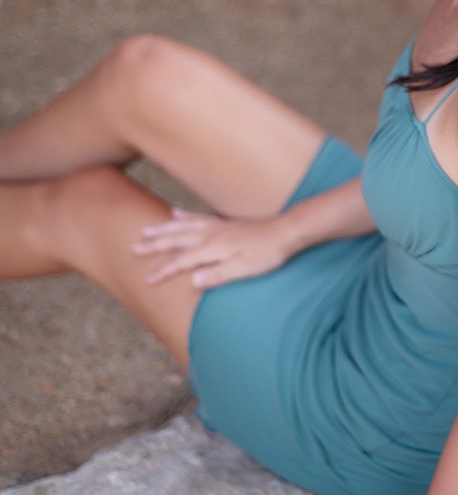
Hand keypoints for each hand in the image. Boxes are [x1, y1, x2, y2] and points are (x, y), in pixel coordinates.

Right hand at [132, 208, 292, 287]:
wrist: (285, 231)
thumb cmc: (267, 254)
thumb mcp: (245, 270)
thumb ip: (219, 275)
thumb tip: (192, 282)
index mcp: (213, 248)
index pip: (182, 262)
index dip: (164, 271)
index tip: (147, 280)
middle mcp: (211, 235)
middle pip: (176, 239)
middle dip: (154, 246)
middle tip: (134, 249)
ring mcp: (216, 226)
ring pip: (182, 226)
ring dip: (163, 228)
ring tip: (145, 230)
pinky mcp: (224, 223)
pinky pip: (197, 216)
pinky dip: (184, 214)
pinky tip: (174, 212)